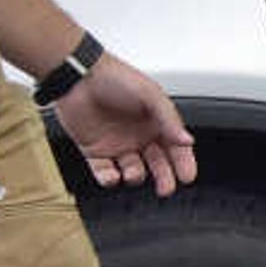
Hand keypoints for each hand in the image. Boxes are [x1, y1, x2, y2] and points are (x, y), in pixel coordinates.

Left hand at [53, 52, 196, 196]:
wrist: (78, 77)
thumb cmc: (114, 78)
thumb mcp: (150, 94)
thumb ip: (169, 119)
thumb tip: (186, 140)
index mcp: (155, 121)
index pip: (174, 146)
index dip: (182, 162)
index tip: (186, 176)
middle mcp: (138, 134)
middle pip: (156, 163)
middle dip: (163, 178)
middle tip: (166, 188)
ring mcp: (117, 144)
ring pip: (132, 170)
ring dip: (134, 175)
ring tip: (132, 172)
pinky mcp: (95, 151)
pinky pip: (104, 172)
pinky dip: (109, 179)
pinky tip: (112, 176)